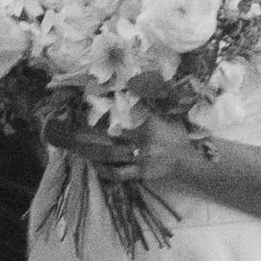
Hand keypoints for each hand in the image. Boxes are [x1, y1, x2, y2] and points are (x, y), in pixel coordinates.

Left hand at [65, 117, 211, 192]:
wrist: (187, 164)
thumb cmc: (177, 138)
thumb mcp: (169, 119)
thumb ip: (156, 105)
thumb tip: (142, 86)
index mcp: (150, 124)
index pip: (125, 116)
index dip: (107, 112)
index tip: (91, 106)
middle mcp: (144, 140)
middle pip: (113, 135)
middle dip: (93, 133)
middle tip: (73, 129)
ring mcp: (142, 158)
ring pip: (113, 154)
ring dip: (95, 151)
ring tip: (78, 147)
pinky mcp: (141, 173)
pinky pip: (120, 173)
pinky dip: (106, 171)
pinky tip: (95, 166)